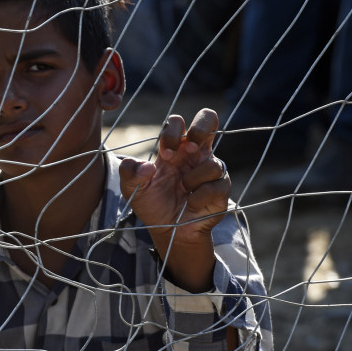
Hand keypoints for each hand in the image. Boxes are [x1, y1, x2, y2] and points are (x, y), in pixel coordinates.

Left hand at [119, 108, 229, 291]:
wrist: (168, 231)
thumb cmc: (152, 204)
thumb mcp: (132, 189)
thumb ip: (129, 173)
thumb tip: (146, 166)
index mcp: (174, 148)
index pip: (177, 122)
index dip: (173, 131)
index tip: (165, 154)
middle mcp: (195, 154)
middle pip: (208, 119)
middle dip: (201, 128)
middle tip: (190, 147)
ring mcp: (211, 170)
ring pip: (214, 164)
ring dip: (193, 180)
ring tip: (183, 190)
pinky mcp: (222, 189)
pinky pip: (218, 185)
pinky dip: (200, 197)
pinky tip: (191, 203)